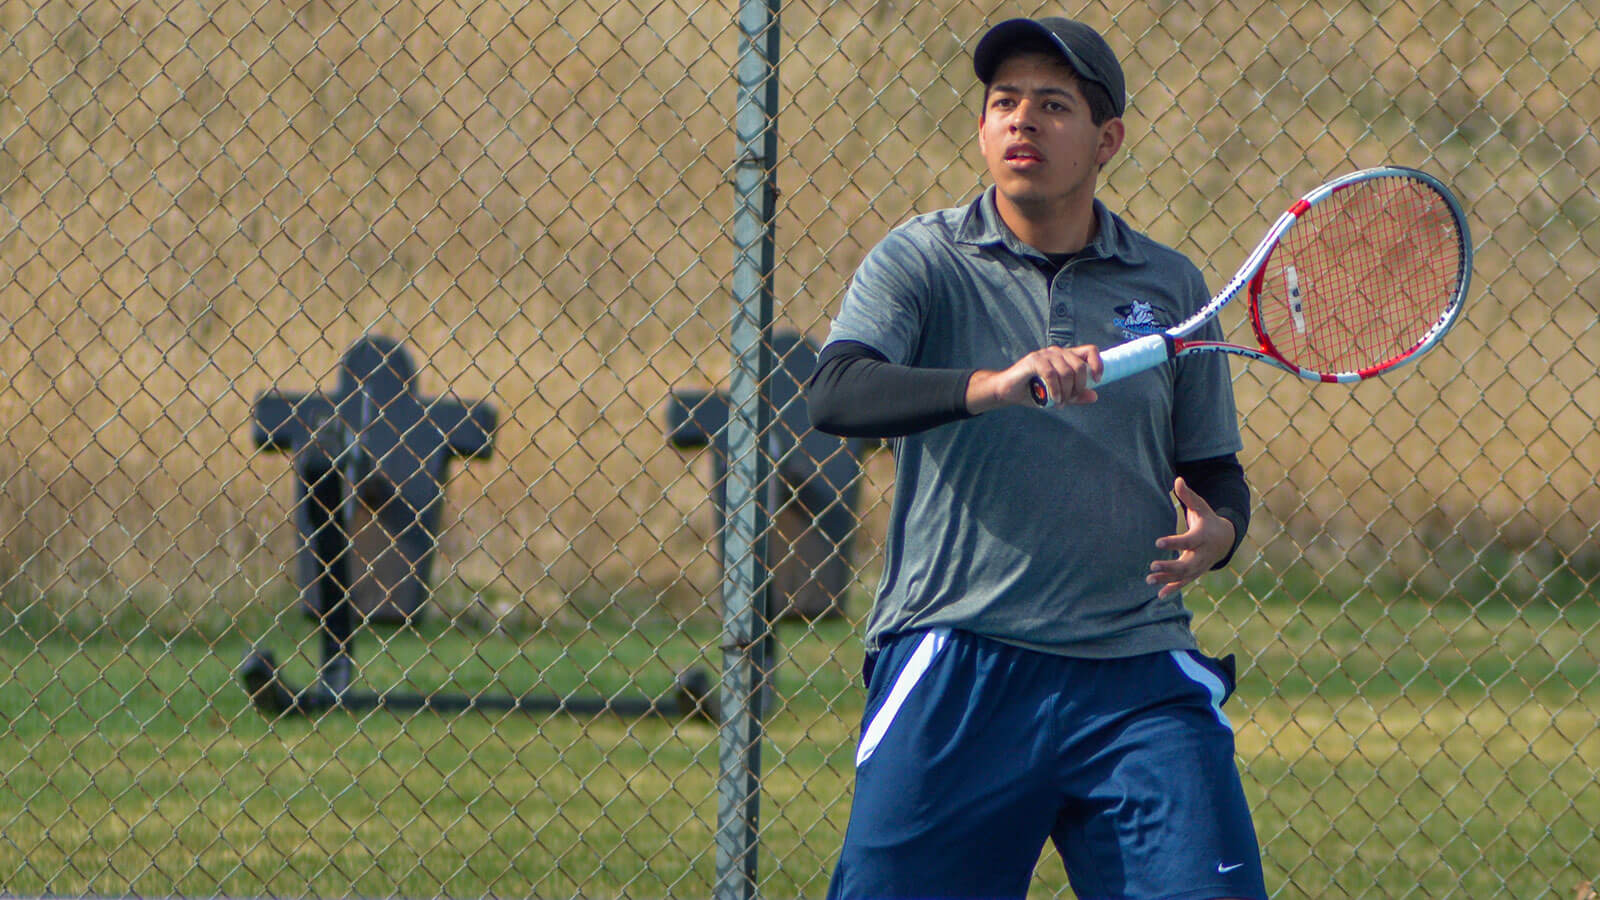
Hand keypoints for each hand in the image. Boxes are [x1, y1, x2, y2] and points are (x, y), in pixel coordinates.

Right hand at [966, 344, 1101, 412]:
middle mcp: (1057, 352)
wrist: (1008, 391)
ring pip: (1067, 371)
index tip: (1096, 380)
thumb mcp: (1059, 395)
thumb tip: (1095, 396)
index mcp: (1066, 356)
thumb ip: (1076, 395)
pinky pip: (1051, 374)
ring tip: (1059, 403)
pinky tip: (1053, 400)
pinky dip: (1055, 390)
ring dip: (1066, 392)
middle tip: (1070, 400)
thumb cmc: (1033, 391)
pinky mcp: (1033, 360)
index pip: (1090, 351)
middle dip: (1078, 387)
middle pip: (1080, 366)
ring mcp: (1045, 354)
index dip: (1098, 364)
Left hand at [1147, 477, 1234, 599]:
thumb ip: (1188, 496)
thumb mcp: (1201, 506)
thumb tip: (1178, 479)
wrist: (1226, 538)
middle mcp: (1202, 554)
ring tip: (1149, 580)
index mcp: (1203, 536)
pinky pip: (1184, 583)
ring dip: (1167, 579)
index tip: (1157, 542)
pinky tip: (1159, 596)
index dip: (1174, 542)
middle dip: (1170, 566)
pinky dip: (1173, 589)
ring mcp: (1200, 566)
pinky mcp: (1196, 573)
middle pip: (1187, 563)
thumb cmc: (1208, 519)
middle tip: (1152, 565)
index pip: (1188, 540)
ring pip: (1184, 575)